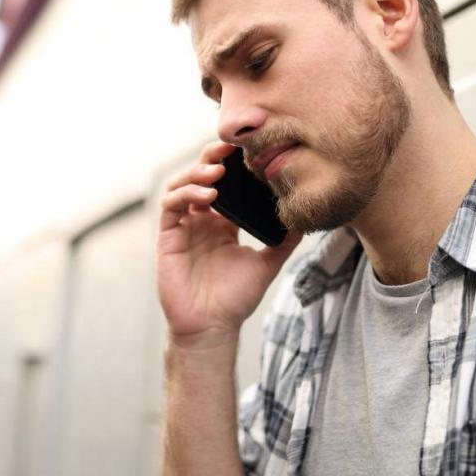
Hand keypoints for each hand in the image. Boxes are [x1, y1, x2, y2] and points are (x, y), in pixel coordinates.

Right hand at [156, 141, 301, 347]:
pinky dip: (186, 195)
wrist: (212, 327)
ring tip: (218, 172)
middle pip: (200, 177)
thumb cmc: (235, 299)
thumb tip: (306, 219)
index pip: (225, 184)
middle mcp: (201, 220)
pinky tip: (207, 196)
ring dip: (197, 174)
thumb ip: (284, 241)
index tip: (248, 151)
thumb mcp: (267, 264)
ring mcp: (183, 227)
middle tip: (229, 148)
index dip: (231, 165)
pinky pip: (171, 207)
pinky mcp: (168, 237)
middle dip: (212, 159)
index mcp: (222, 223)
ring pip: (182, 185)